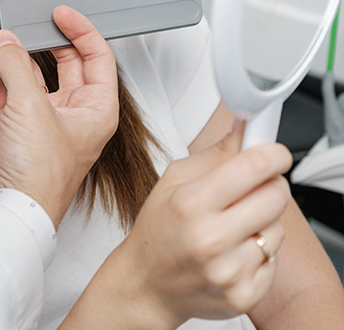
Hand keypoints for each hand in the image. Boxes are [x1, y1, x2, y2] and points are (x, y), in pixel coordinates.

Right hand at [0, 5, 118, 228]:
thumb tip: (5, 42)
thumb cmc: (40, 178)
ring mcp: (40, 118)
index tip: (61, 14)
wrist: (7, 209)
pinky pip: (3, 89)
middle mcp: (71, 113)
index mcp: (95, 109)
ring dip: (12, 56)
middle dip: (44, 40)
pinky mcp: (12, 125)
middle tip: (29, 20)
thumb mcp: (32, 108)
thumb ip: (16, 66)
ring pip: (28, 74)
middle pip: (63, 63)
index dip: (81, 31)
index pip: (97, 58)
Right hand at [112, 124, 292, 326]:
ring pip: (278, 229)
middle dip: (271, 184)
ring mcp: (229, 271)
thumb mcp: (174, 180)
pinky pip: (274, 260)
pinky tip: (236, 249)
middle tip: (256, 184)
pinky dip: (261, 251)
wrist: (148, 283)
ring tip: (237, 223)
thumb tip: (246, 130)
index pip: (253, 167)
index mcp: (191, 203)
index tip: (277, 152)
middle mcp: (211, 238)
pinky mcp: (244, 296)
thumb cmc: (159, 227)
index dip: (273, 153)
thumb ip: (215, 155)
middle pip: (275, 196)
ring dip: (265, 220)